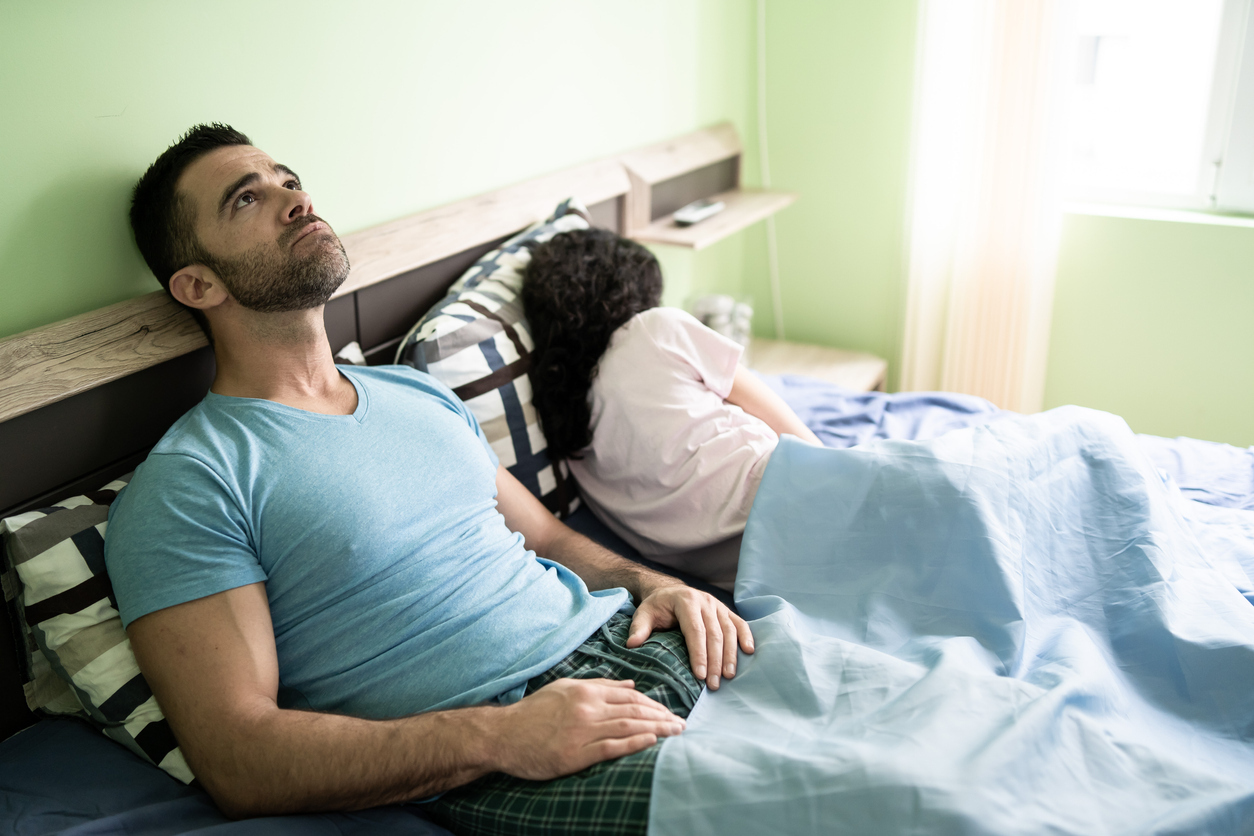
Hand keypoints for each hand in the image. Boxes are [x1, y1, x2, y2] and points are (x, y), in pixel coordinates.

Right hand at [491, 678, 684, 780]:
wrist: (503, 734)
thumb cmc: (534, 712)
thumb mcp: (565, 689)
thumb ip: (599, 686)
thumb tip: (630, 684)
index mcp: (586, 691)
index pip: (629, 696)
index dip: (654, 703)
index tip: (670, 711)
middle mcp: (587, 708)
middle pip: (634, 710)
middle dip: (662, 716)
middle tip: (682, 724)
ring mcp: (581, 730)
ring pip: (628, 726)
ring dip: (656, 729)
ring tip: (675, 733)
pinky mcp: (575, 753)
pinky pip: (611, 747)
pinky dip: (634, 743)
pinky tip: (652, 742)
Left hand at [627, 584, 753, 689]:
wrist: (669, 591)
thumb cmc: (657, 606)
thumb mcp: (644, 613)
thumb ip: (639, 628)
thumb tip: (632, 645)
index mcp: (686, 601)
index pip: (695, 630)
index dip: (699, 653)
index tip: (699, 675)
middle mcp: (705, 601)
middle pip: (715, 634)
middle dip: (715, 661)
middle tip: (713, 684)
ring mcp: (718, 605)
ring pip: (729, 631)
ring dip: (730, 655)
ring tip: (728, 676)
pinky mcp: (726, 611)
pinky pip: (740, 623)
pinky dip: (746, 637)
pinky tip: (749, 652)